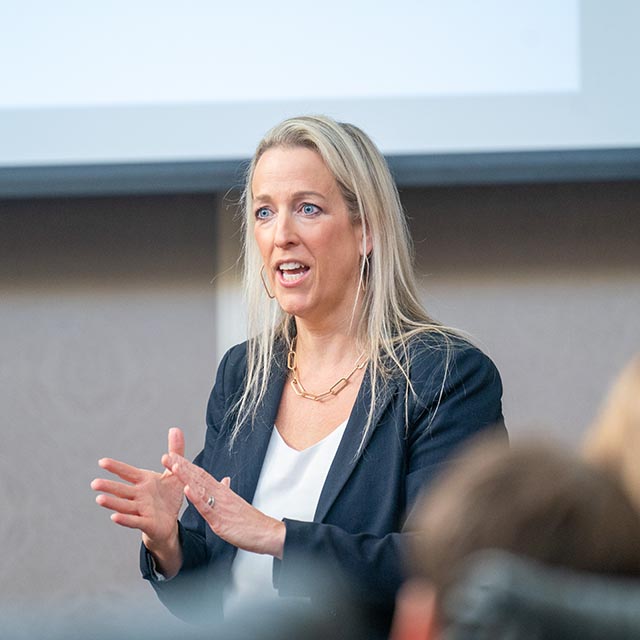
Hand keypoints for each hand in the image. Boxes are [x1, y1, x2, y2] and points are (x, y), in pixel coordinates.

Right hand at [91, 428, 185, 546]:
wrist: (171, 521)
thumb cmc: (168, 496)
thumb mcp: (175, 472)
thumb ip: (175, 451)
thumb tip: (175, 428)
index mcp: (144, 481)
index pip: (128, 472)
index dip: (116, 468)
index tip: (102, 462)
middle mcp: (139, 495)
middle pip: (122, 490)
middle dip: (109, 486)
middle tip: (94, 483)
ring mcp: (141, 510)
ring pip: (125, 505)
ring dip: (113, 503)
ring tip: (99, 499)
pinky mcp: (147, 523)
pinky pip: (135, 521)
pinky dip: (125, 520)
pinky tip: (114, 518)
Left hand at [163, 452, 285, 558]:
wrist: (267, 532)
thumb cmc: (251, 521)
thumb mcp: (236, 504)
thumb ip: (227, 492)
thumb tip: (225, 480)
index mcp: (222, 492)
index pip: (201, 475)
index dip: (187, 466)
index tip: (174, 457)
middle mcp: (220, 495)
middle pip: (198, 477)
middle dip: (181, 467)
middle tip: (167, 456)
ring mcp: (220, 506)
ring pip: (200, 488)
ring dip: (186, 477)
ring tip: (174, 466)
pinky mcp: (220, 520)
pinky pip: (206, 507)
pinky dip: (196, 498)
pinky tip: (187, 490)